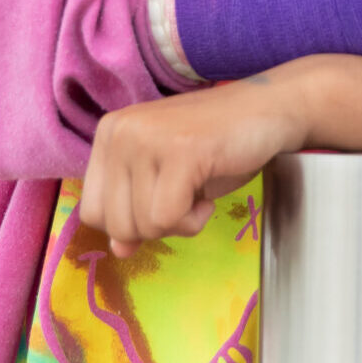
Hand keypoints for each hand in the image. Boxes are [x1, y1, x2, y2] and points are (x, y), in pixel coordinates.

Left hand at [78, 72, 309, 256]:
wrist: (269, 111)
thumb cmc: (218, 147)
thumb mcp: (166, 182)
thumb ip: (137, 212)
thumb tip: (119, 250)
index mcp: (109, 134)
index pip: (92, 211)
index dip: (130, 223)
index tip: (163, 202)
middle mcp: (120, 132)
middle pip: (115, 224)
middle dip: (156, 227)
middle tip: (185, 196)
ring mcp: (147, 138)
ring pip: (143, 225)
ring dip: (180, 222)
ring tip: (199, 188)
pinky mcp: (179, 151)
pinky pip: (169, 218)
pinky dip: (194, 220)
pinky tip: (208, 192)